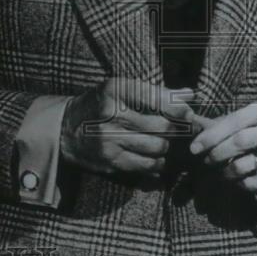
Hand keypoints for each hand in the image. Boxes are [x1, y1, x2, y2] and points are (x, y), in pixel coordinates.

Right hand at [61, 78, 198, 179]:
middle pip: (161, 126)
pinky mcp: (111, 160)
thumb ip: (157, 92)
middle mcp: (112, 115)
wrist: (66, 129)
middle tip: (178, 129)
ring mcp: (110, 140)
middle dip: (174, 129)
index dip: (178, 108)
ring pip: (157, 147)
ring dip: (166, 146)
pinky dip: (157, 163)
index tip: (187, 113)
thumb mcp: (123, 89)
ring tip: (163, 141)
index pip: (156, 98)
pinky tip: (156, 157)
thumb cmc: (101, 104)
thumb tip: (190, 95)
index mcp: (116, 90)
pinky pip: (146, 165)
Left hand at [189, 101, 256, 196]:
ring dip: (225, 171)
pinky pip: (251, 182)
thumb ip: (215, 124)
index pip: (235, 120)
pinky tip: (240, 178)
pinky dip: (239, 183)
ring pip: (243, 164)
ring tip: (222, 170)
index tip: (194, 148)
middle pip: (240, 141)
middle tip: (206, 160)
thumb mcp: (237, 125)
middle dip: (217, 153)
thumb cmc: (252, 137)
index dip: (211, 135)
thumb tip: (189, 120)